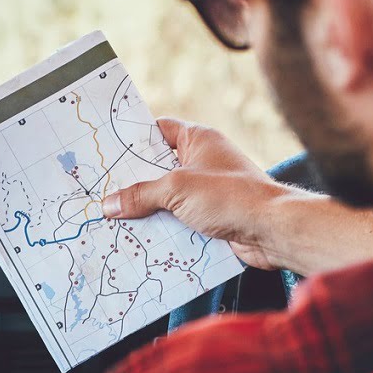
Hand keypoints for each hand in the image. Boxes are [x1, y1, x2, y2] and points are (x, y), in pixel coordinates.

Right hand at [101, 118, 289, 268]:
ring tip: (112, 221)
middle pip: (158, 169)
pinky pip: (179, 221)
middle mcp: (203, 162)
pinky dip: (162, 230)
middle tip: (100, 192)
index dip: (133, 139)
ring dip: (146, 211)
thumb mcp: (177, 189)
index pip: (158, 130)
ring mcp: (208, 191)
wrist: (273, 231)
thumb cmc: (231, 196)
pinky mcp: (212, 217)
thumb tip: (109, 204)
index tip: (106, 151)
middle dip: (132, 183)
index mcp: (198, 140)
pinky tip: (138, 241)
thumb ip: (141, 194)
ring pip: (167, 199)